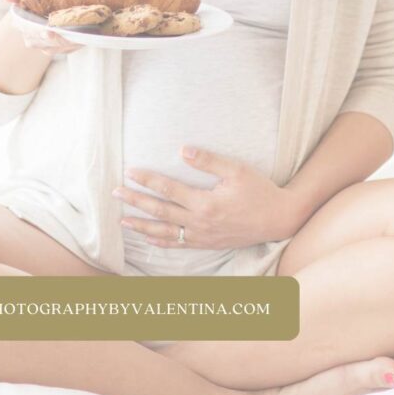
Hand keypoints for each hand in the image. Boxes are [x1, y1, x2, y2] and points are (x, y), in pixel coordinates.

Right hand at [2, 0, 84, 56]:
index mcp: (22, 23)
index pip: (30, 32)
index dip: (40, 33)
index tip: (50, 32)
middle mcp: (34, 37)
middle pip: (48, 43)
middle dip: (61, 39)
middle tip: (73, 33)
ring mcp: (50, 43)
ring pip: (62, 47)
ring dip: (74, 40)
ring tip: (86, 31)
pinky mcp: (65, 44)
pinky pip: (74, 46)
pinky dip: (82, 40)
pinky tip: (91, 32)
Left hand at [113, 147, 304, 248]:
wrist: (278, 218)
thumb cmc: (259, 190)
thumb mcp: (236, 170)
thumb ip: (208, 161)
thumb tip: (182, 150)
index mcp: (205, 203)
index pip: (168, 190)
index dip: (147, 180)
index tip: (130, 171)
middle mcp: (200, 222)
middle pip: (160, 211)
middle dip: (135, 202)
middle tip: (115, 193)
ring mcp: (202, 236)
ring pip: (165, 232)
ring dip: (142, 225)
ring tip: (122, 219)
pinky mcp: (207, 243)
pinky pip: (179, 244)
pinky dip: (161, 242)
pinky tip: (148, 238)